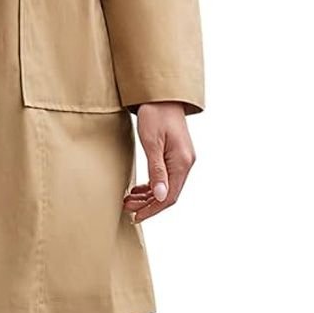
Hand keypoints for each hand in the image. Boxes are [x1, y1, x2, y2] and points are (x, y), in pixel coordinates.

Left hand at [123, 101, 194, 223]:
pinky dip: (152, 185)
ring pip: (166, 186)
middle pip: (169, 194)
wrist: (161, 95)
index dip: (153, 210)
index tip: (137, 217)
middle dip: (148, 204)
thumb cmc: (155, 115)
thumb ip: (157, 171)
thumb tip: (161, 197)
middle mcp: (186, 163)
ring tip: (129, 200)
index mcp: (182, 162)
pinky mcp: (176, 154)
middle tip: (127, 208)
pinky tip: (139, 189)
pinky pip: (166, 176)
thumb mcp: (152, 143)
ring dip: (148, 196)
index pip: (170, 196)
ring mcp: (182, 159)